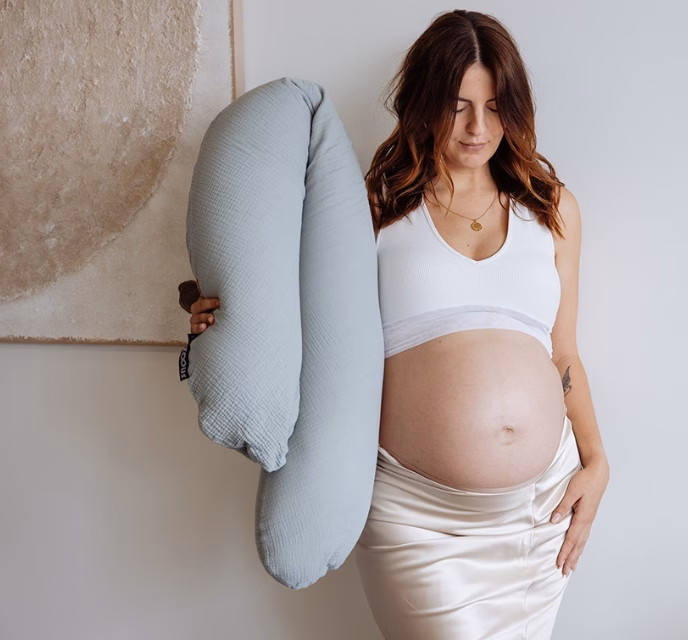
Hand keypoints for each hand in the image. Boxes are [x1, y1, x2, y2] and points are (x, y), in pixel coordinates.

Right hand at [177, 279, 219, 333]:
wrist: (219, 332)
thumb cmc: (220, 316)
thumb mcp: (221, 306)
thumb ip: (220, 297)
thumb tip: (212, 281)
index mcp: (204, 302)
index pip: (204, 296)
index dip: (210, 296)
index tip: (220, 298)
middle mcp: (198, 310)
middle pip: (199, 305)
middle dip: (209, 304)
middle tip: (219, 304)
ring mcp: (196, 320)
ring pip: (196, 317)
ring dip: (204, 317)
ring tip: (212, 319)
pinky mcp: (195, 330)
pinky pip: (194, 329)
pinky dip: (199, 328)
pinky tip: (204, 327)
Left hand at [550, 457, 609, 576]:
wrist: (598, 473)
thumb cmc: (584, 480)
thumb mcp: (571, 491)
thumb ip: (563, 506)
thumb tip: (554, 520)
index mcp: (583, 516)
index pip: (572, 538)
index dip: (565, 551)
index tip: (559, 562)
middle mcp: (587, 521)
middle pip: (578, 544)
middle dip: (571, 559)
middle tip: (564, 572)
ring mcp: (589, 520)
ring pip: (582, 542)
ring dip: (576, 555)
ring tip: (571, 567)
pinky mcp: (588, 517)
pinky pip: (583, 536)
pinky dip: (580, 546)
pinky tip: (577, 550)